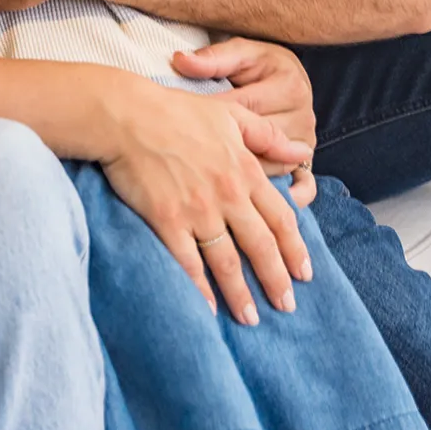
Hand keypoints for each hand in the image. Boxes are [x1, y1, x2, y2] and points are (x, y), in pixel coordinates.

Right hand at [98, 78, 314, 325]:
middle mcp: (227, 195)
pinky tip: (208, 309)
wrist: (126, 114)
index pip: (280, 218)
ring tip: (251, 318)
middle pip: (260, 246)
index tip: (304, 274)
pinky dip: (199, 289)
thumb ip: (268, 136)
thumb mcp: (231, 115)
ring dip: (241, 293)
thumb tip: (303, 152)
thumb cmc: (175, 111)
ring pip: (227, 261)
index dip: (295, 249)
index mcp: (244, 170)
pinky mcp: (166, 220)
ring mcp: (197, 210)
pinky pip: (187, 263)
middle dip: (275, 280)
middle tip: (286, 307)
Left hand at [174, 38, 317, 205]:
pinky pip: (303, 184)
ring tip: (221, 199)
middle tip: (195, 175)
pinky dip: (289, 197)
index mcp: (287, 86)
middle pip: (261, 144)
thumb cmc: (257, 66)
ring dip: (251, 184)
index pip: (244, 108)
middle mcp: (302, 116)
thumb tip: (181, 61)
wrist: (284, 75)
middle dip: (227, 158)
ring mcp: (306, 142)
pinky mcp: (306, 161)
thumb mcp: (239, 54)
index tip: (182, 133)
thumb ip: (213, 59)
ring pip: (276, 168)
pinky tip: (266, 208)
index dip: (211, 121)